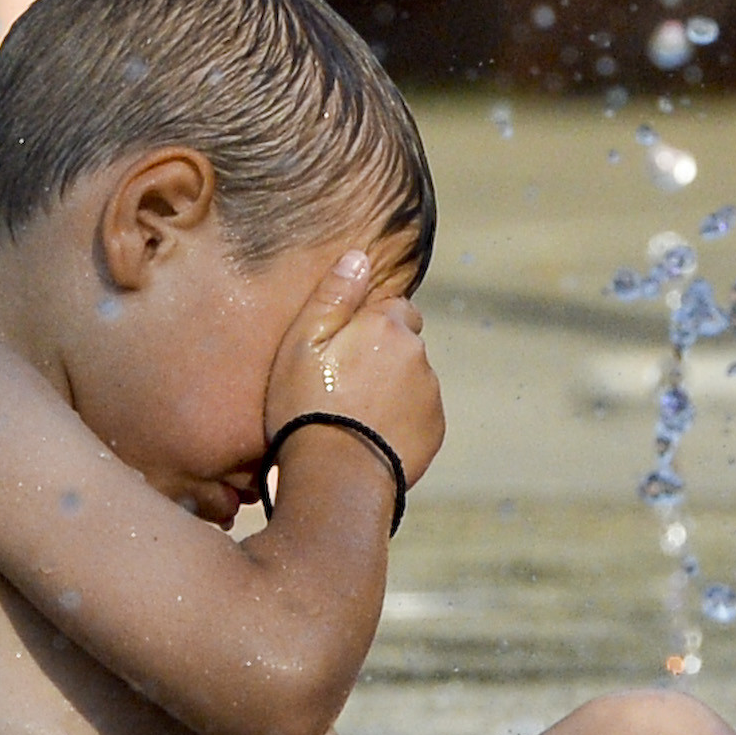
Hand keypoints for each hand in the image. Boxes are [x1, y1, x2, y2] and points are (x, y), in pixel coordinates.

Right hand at [263, 251, 445, 493]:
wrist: (333, 477)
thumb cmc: (306, 407)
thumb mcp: (301, 344)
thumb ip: (332, 295)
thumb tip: (358, 257)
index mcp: (387, 326)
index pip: (393, 307)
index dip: (367, 326)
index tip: (342, 351)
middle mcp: (418, 354)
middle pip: (405, 343)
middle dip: (383, 355)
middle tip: (344, 384)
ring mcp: (430, 394)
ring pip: (412, 378)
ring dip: (392, 388)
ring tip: (354, 414)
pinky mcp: (434, 430)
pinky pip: (418, 413)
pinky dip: (400, 418)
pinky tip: (370, 434)